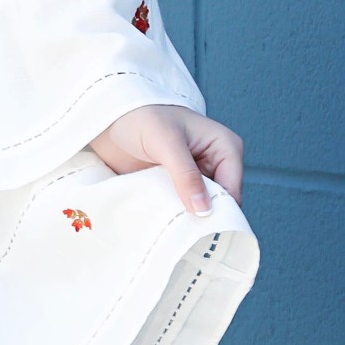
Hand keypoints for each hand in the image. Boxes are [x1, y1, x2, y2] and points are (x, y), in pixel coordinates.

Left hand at [91, 104, 244, 217]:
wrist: (112, 120)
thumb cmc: (143, 118)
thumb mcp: (167, 143)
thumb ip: (186, 175)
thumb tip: (204, 209)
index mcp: (225, 147)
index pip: (232, 188)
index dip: (219, 207)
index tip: (198, 222)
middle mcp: (216, 164)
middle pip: (220, 202)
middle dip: (203, 215)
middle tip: (181, 226)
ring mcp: (198, 177)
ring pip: (202, 208)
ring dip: (187, 216)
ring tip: (168, 222)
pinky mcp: (180, 187)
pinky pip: (185, 208)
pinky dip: (175, 214)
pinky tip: (162, 218)